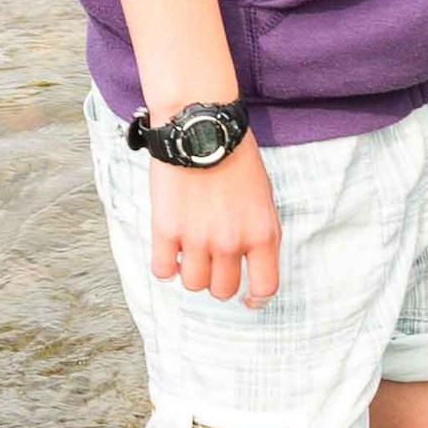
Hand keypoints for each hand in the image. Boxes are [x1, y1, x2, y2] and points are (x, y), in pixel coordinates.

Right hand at [151, 136, 280, 306]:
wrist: (201, 129)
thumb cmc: (236, 158)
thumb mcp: (263, 198)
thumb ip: (258, 232)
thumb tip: (250, 262)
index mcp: (262, 234)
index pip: (264, 287)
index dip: (255, 298)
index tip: (248, 298)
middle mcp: (231, 242)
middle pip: (222, 290)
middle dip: (218, 282)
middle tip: (212, 265)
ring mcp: (197, 239)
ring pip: (193, 284)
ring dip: (191, 272)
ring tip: (190, 253)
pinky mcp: (166, 230)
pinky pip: (163, 270)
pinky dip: (165, 266)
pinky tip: (169, 251)